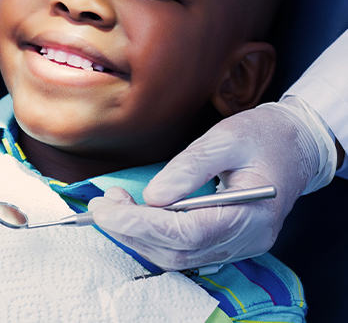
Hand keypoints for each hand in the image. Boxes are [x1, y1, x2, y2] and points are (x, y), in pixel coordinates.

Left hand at [88, 99, 323, 269]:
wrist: (294, 146)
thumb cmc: (263, 137)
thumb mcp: (226, 138)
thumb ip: (189, 168)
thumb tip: (152, 196)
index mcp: (251, 215)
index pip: (186, 234)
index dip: (141, 224)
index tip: (106, 208)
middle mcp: (246, 240)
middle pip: (177, 252)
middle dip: (131, 231)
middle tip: (102, 204)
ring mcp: (237, 246)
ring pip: (177, 258)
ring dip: (137, 236)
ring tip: (112, 206)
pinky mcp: (226, 241)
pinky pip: (183, 251)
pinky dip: (152, 238)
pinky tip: (133, 217)